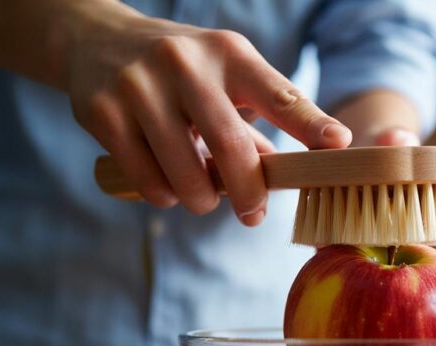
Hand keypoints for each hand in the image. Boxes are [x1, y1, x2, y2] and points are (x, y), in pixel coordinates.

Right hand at [65, 9, 350, 224]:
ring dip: (201, 200)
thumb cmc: (183, 71)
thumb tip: (293, 173)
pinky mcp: (103, 112)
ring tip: (202, 195)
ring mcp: (140, 86)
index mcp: (229, 54)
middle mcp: (184, 63)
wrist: (97, 40)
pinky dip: (164, 195)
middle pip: (231, 146)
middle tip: (253, 215)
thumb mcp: (225, 77)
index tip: (338, 145)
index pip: (278, 94)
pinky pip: (147, 179)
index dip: (310, 122)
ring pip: (185, 174)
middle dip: (248, 192)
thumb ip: (259, 121)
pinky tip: (167, 186)